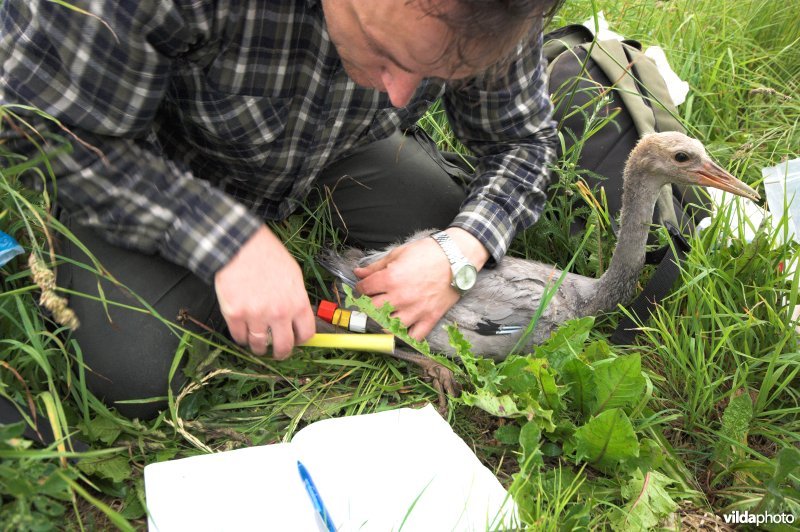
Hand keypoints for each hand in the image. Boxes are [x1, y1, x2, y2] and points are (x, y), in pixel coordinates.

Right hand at [214, 225, 315, 358]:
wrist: (240, 246)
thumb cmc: (268, 256)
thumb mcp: (294, 275)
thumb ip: (297, 299)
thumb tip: (298, 318)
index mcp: (297, 302)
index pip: (306, 334)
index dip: (301, 340)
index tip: (296, 340)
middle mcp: (278, 313)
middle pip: (284, 347)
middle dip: (281, 352)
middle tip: (278, 352)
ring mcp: (255, 315)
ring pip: (259, 346)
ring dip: (259, 348)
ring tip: (258, 344)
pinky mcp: (234, 314)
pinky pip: (239, 337)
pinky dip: (241, 337)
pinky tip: (244, 331)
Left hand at [354, 228, 488, 339]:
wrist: (456, 258)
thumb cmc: (428, 252)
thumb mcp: (398, 253)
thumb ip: (376, 266)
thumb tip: (358, 273)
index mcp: (390, 278)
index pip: (364, 289)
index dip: (360, 288)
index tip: (364, 288)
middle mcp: (400, 297)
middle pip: (372, 310)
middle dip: (368, 305)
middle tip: (372, 301)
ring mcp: (415, 310)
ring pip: (388, 326)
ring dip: (383, 322)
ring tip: (385, 315)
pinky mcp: (429, 318)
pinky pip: (414, 337)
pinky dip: (406, 336)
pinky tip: (402, 329)